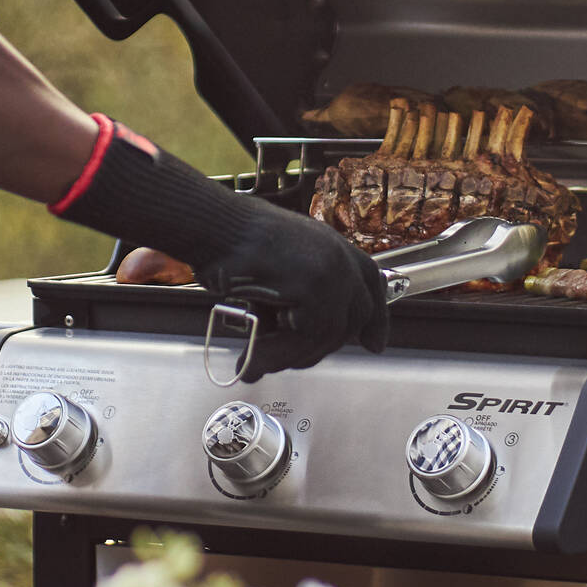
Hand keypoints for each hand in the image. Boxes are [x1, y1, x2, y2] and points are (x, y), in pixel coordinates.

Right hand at [194, 196, 388, 376]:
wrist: (211, 225)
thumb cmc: (228, 240)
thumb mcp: (276, 263)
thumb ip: (297, 292)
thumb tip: (297, 335)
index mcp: (330, 245)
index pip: (370, 282)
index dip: (376, 317)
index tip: (374, 343)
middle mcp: (337, 255)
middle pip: (355, 315)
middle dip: (323, 346)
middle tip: (288, 360)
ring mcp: (329, 270)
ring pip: (327, 334)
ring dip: (289, 356)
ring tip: (258, 361)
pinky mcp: (314, 286)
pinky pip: (304, 337)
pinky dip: (275, 355)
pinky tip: (252, 359)